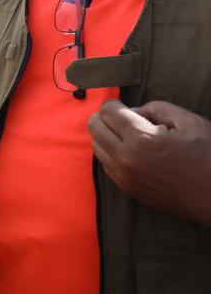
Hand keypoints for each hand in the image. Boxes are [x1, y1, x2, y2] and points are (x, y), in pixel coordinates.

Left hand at [88, 99, 210, 224]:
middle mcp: (126, 160)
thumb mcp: (187, 121)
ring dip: (106, 135)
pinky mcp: (128, 190)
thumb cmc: (208, 156)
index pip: (107, 112)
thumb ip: (154, 109)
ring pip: (97, 146)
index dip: (113, 104)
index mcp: (141, 140)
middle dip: (106, 117)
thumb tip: (132, 112)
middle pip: (94, 127)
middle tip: (124, 118)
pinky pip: (106, 164)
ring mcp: (124, 178)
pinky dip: (111, 153)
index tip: (122, 105)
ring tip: (130, 135)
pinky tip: (132, 151)